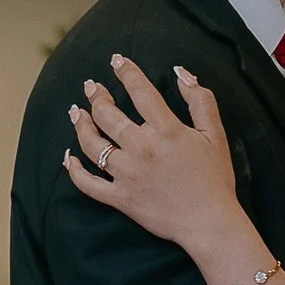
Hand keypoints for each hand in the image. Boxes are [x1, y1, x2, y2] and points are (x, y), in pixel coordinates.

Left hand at [64, 58, 251, 259]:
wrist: (210, 223)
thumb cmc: (215, 179)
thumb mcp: (216, 134)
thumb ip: (201, 100)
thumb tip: (182, 73)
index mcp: (166, 130)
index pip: (139, 91)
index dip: (126, 71)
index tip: (116, 61)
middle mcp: (142, 148)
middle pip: (107, 114)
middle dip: (96, 96)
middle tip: (91, 87)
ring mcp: (127, 174)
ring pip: (92, 144)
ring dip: (80, 125)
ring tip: (76, 113)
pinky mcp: (120, 198)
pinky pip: (88, 184)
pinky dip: (74, 170)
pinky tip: (68, 158)